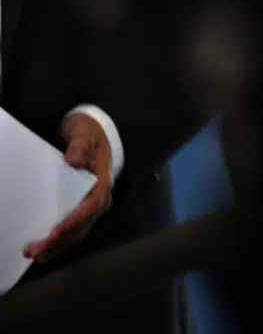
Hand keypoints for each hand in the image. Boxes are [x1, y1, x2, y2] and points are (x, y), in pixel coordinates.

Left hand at [23, 114, 113, 263]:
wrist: (90, 134)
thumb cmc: (87, 133)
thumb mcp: (83, 132)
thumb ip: (80, 145)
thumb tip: (75, 161)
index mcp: (102, 180)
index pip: (92, 205)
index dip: (75, 220)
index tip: (56, 231)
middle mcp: (99, 197)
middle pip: (83, 224)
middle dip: (61, 240)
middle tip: (37, 252)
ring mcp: (90, 204)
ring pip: (77, 231)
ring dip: (57, 245)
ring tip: (36, 254)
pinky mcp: (80, 207)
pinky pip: (72, 229)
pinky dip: (58, 241)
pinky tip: (44, 248)